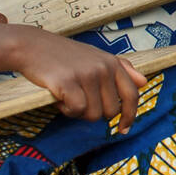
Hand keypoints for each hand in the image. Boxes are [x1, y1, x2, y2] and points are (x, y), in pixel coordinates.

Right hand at [12, 28, 147, 132]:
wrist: (31, 45)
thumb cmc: (63, 55)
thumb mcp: (96, 56)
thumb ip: (122, 68)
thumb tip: (144, 82)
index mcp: (112, 63)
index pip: (131, 95)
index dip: (130, 116)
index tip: (124, 129)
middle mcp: (103, 68)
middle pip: (110, 111)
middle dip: (94, 112)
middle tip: (78, 100)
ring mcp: (86, 75)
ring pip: (93, 114)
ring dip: (78, 111)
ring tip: (67, 95)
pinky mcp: (68, 82)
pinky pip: (76, 111)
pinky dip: (66, 110)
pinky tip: (59, 97)